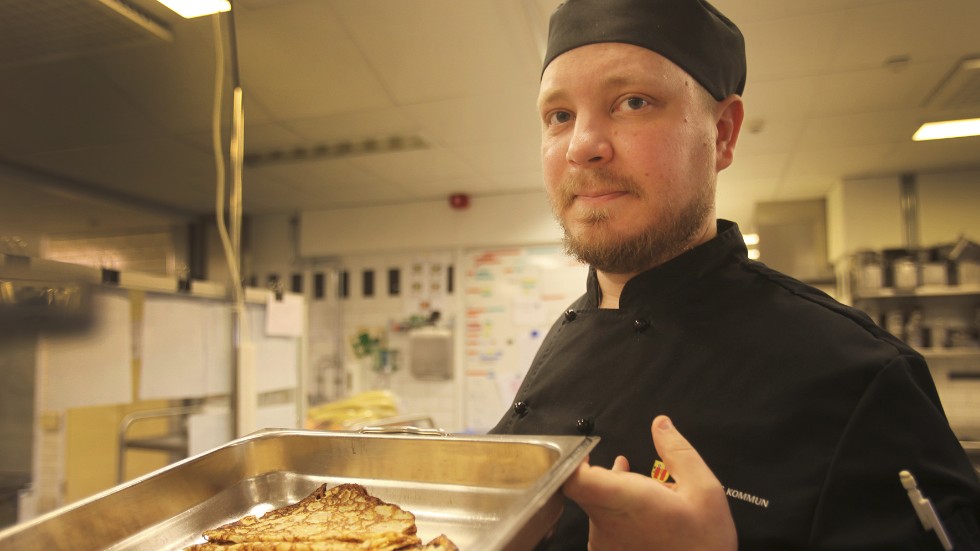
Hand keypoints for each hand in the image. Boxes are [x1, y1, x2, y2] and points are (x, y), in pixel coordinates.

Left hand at [562, 416, 736, 550]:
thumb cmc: (704, 544)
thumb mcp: (704, 490)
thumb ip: (677, 452)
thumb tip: (661, 424)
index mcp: (623, 500)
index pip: (574, 478)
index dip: (573, 459)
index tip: (587, 450)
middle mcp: (606, 524)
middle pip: (585, 490)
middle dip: (604, 475)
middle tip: (624, 467)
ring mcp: (605, 544)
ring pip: (595, 509)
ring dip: (614, 497)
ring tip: (642, 492)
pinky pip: (603, 529)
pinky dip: (617, 516)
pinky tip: (639, 514)